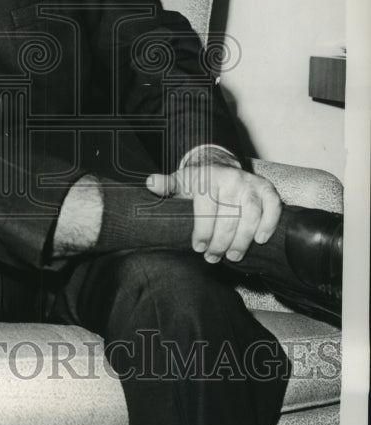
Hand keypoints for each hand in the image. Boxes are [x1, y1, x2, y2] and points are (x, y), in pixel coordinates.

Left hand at [146, 163, 281, 263]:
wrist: (221, 167)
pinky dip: (269, 224)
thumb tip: (151, 182)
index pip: (206, 207)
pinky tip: (259, 240)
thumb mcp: (180, 182)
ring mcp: (251, 183)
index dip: (203, 231)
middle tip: (213, 257)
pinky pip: (273, 207)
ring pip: (251, 214)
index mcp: (208, 175)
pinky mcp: (267, 189)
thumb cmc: (198, 182)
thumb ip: (166, 185)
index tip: (198, 247)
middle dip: (220, 241)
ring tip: (233, 255)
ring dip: (242, 239)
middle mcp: (232, 178)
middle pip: (229, 215)